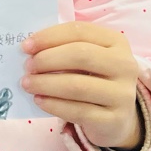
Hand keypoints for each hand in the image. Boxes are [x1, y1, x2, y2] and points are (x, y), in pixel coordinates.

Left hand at [20, 22, 141, 149]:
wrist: (117, 117)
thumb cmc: (94, 79)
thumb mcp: (86, 58)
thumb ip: (63, 48)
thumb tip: (30, 49)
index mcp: (116, 42)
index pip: (80, 31)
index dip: (50, 36)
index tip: (26, 46)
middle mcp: (125, 65)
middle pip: (80, 55)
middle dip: (48, 59)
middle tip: (27, 66)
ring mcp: (122, 94)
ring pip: (78, 86)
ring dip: (46, 83)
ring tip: (27, 84)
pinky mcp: (114, 120)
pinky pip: (78, 111)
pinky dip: (54, 105)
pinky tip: (39, 100)